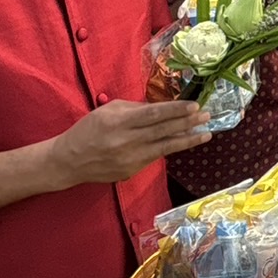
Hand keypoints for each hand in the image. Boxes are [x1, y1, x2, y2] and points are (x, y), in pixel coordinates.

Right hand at [47, 100, 210, 187]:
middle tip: (208, 116)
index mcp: (119, 121)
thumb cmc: (89, 130)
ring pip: (165, 147)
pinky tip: (185, 143)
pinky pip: (155, 156)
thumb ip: (136, 109)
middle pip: (163, 130)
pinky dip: (171, 149)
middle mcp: (126, 141)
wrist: (69, 161)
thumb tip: (163, 108)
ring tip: (206, 134)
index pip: (154, 114)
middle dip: (189, 123)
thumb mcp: (109, 111)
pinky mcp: (131, 171)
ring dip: (188, 140)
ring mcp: (130, 158)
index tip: (195, 106)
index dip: (177, 110)